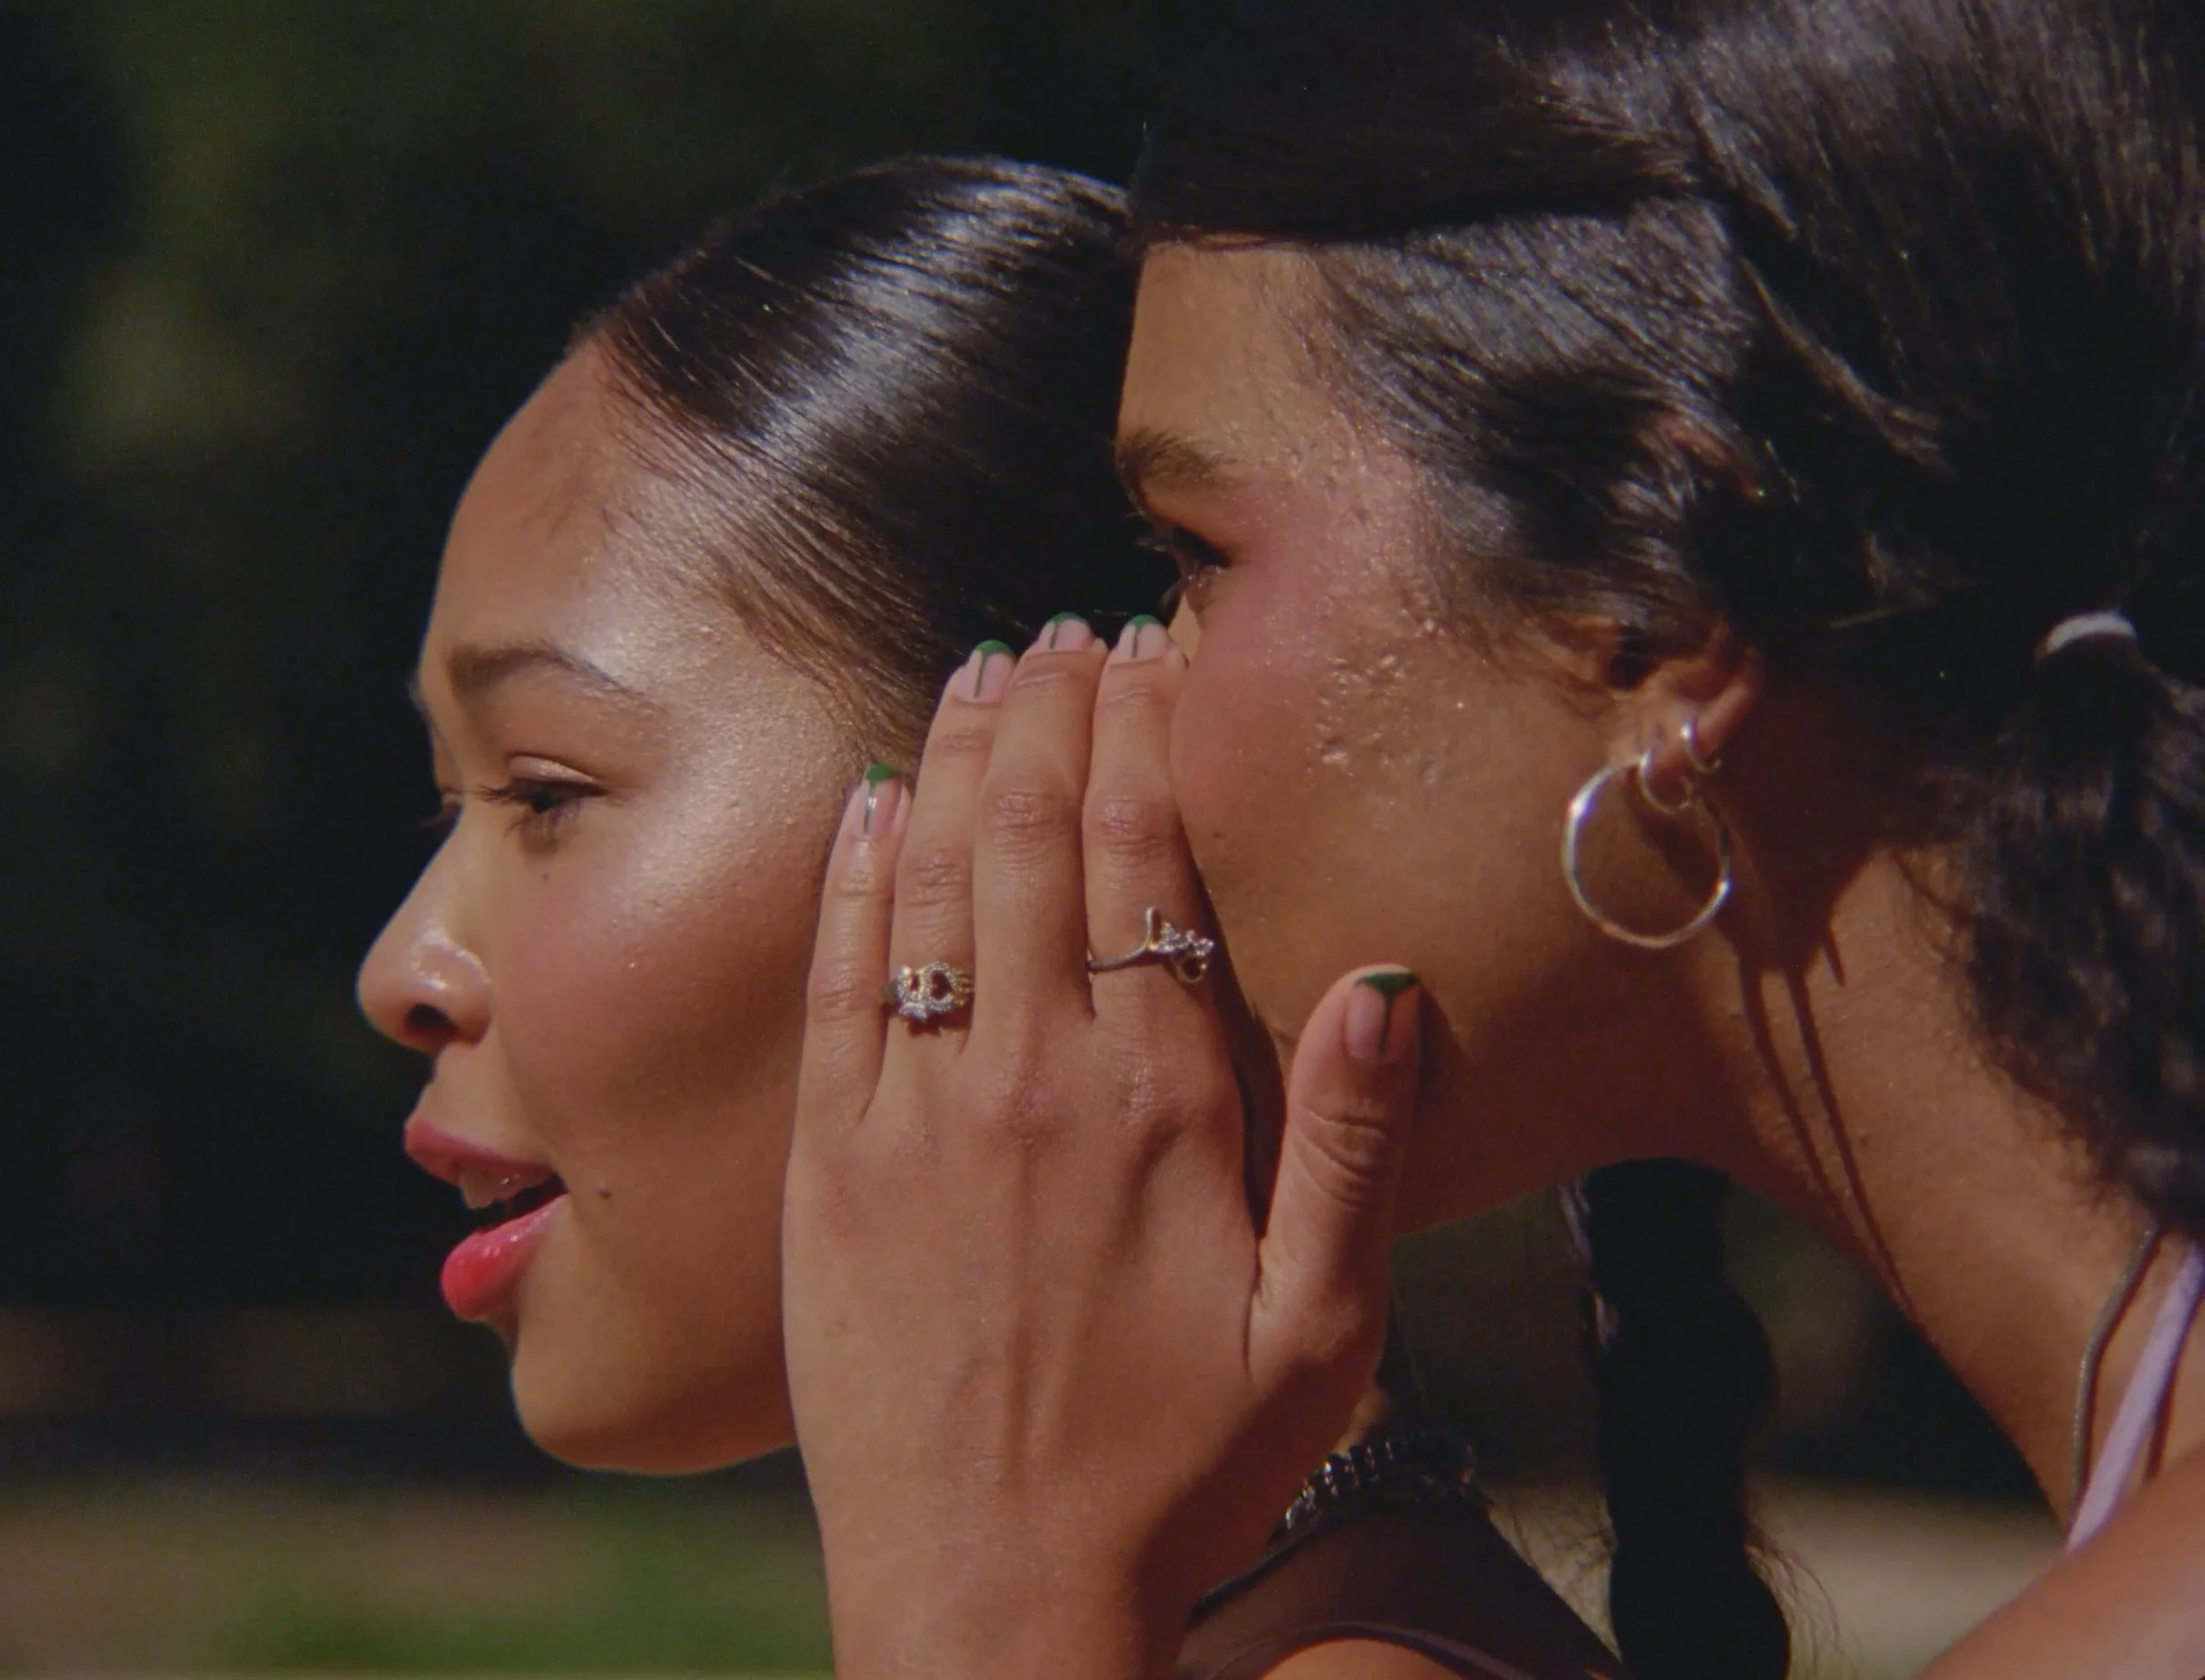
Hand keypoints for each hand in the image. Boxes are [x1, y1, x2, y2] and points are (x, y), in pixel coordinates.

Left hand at [782, 618, 1426, 1678]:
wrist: (993, 1599)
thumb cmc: (1181, 1475)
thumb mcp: (1324, 1335)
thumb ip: (1351, 1147)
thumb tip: (1380, 979)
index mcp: (1156, 1106)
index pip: (1146, 866)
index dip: (1144, 739)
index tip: (1144, 651)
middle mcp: (1026, 1081)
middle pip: (1035, 840)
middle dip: (1052, 711)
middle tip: (1061, 623)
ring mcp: (911, 1117)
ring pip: (931, 884)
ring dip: (958, 758)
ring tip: (979, 665)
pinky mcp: (826, 1168)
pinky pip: (833, 982)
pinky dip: (852, 877)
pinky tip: (872, 801)